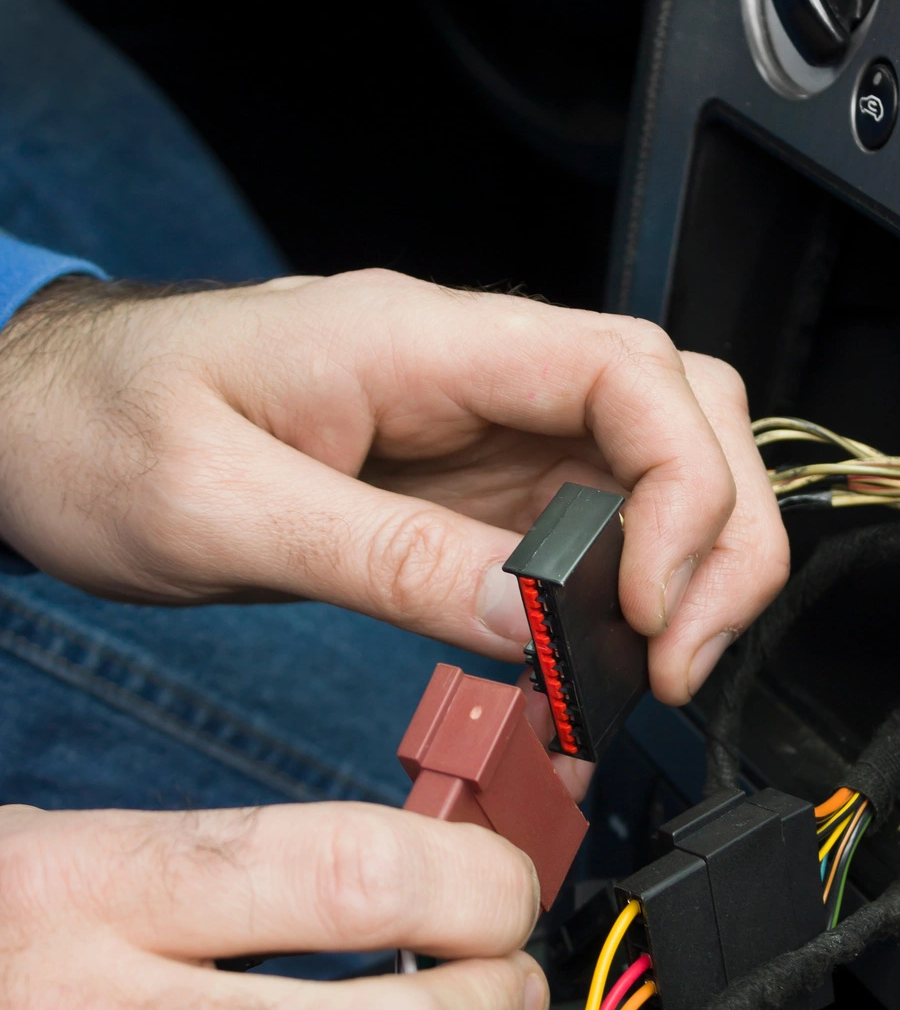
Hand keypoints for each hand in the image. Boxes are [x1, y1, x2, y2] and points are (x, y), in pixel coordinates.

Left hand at [0, 272, 788, 703]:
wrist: (35, 418)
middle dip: (721, 533)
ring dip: (689, 566)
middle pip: (679, 409)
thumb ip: (381, 556)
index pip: (628, 370)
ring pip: (652, 468)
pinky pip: (585, 527)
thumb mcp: (217, 504)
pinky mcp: (465, 487)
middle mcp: (472, 372)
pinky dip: (621, 595)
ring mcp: (478, 428)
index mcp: (420, 341)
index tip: (656, 602)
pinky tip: (597, 660)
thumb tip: (531, 616)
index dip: (684, 485)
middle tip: (679, 657)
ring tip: (654, 669)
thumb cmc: (97, 427)